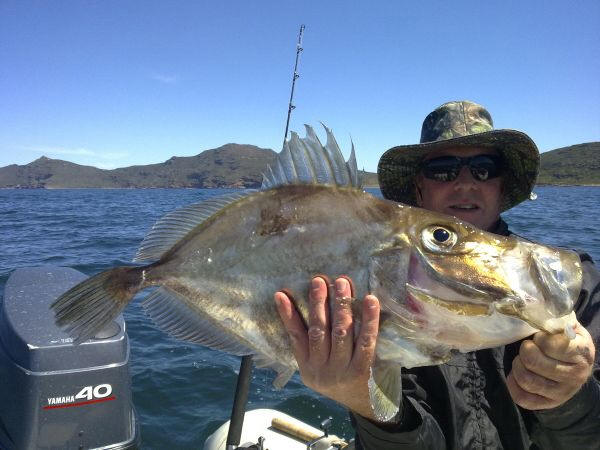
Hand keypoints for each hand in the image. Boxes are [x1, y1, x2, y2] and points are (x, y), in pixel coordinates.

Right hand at [274, 276, 379, 419]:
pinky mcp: (363, 371)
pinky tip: (370, 301)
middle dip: (318, 303)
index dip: (288, 315)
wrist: (367, 407)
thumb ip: (314, 346)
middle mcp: (321, 370)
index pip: (295, 336)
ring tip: (342, 283)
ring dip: (341, 305)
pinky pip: (366, 341)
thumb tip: (308, 307)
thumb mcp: (321, 369)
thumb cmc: (343, 379)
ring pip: (341, 333)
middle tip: (319, 280)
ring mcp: (342, 371)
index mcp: (308, 368)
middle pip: (318, 331)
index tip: (281, 294)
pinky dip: (368, 319)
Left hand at [506, 321, 595, 409]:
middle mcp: (575, 376)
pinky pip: (523, 398)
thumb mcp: (568, 326)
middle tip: (528, 347)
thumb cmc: (568, 341)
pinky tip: (517, 373)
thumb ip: (556, 317)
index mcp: (581, 353)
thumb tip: (536, 304)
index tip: (540, 337)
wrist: (579, 368)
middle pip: (533, 362)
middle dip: (524, 350)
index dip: (539, 339)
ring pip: (527, 380)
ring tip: (522, 359)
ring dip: (517, 365)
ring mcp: (562, 393)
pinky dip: (513, 383)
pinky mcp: (548, 403)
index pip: (551, 346)